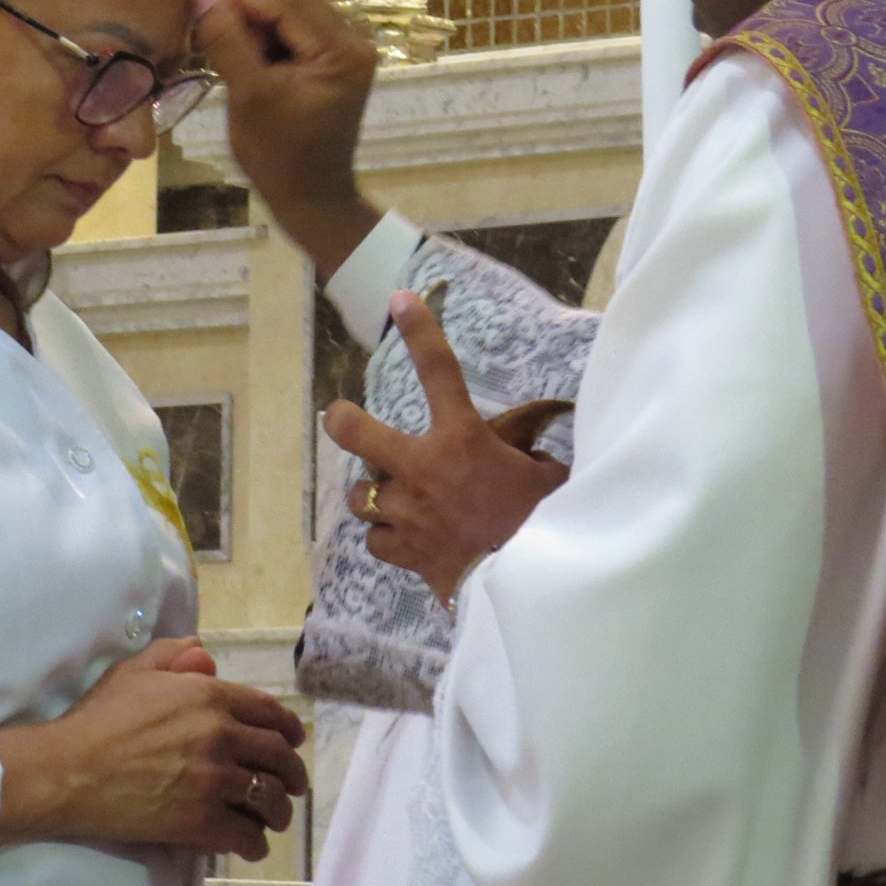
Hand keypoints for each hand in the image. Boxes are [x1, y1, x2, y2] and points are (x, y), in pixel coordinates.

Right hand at [0, 638, 308, 860]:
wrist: (71, 771)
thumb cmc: (99, 719)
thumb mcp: (136, 671)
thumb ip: (174, 656)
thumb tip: (205, 654)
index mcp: (211, 697)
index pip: (271, 712)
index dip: (290, 729)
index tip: (294, 742)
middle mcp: (221, 736)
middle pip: (279, 756)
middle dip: (293, 773)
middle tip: (293, 785)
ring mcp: (214, 781)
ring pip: (269, 798)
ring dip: (279, 810)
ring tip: (275, 818)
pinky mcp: (201, 823)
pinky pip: (246, 836)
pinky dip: (255, 843)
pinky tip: (252, 844)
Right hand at [192, 0, 380, 274]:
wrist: (309, 197)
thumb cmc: (278, 156)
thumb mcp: (248, 96)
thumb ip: (228, 40)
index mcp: (342, 50)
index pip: (286, 3)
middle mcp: (353, 41)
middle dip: (251, 8)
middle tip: (212, 26)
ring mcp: (346, 50)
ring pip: (293, 9)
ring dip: (258, 22)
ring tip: (231, 48)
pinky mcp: (333, 60)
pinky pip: (297, 30)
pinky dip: (269, 37)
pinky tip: (248, 57)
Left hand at [329, 291, 570, 600]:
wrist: (527, 586)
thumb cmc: (542, 525)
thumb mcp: (545, 477)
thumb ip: (526, 459)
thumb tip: (528, 457)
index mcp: (463, 439)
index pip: (439, 370)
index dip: (419, 329)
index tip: (400, 300)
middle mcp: (423, 468)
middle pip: (356, 432)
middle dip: (343, 421)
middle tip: (341, 417)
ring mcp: (406, 512)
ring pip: (360, 494)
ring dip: (373, 495)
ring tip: (393, 501)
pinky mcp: (403, 552)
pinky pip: (376, 540)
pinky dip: (386, 540)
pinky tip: (405, 542)